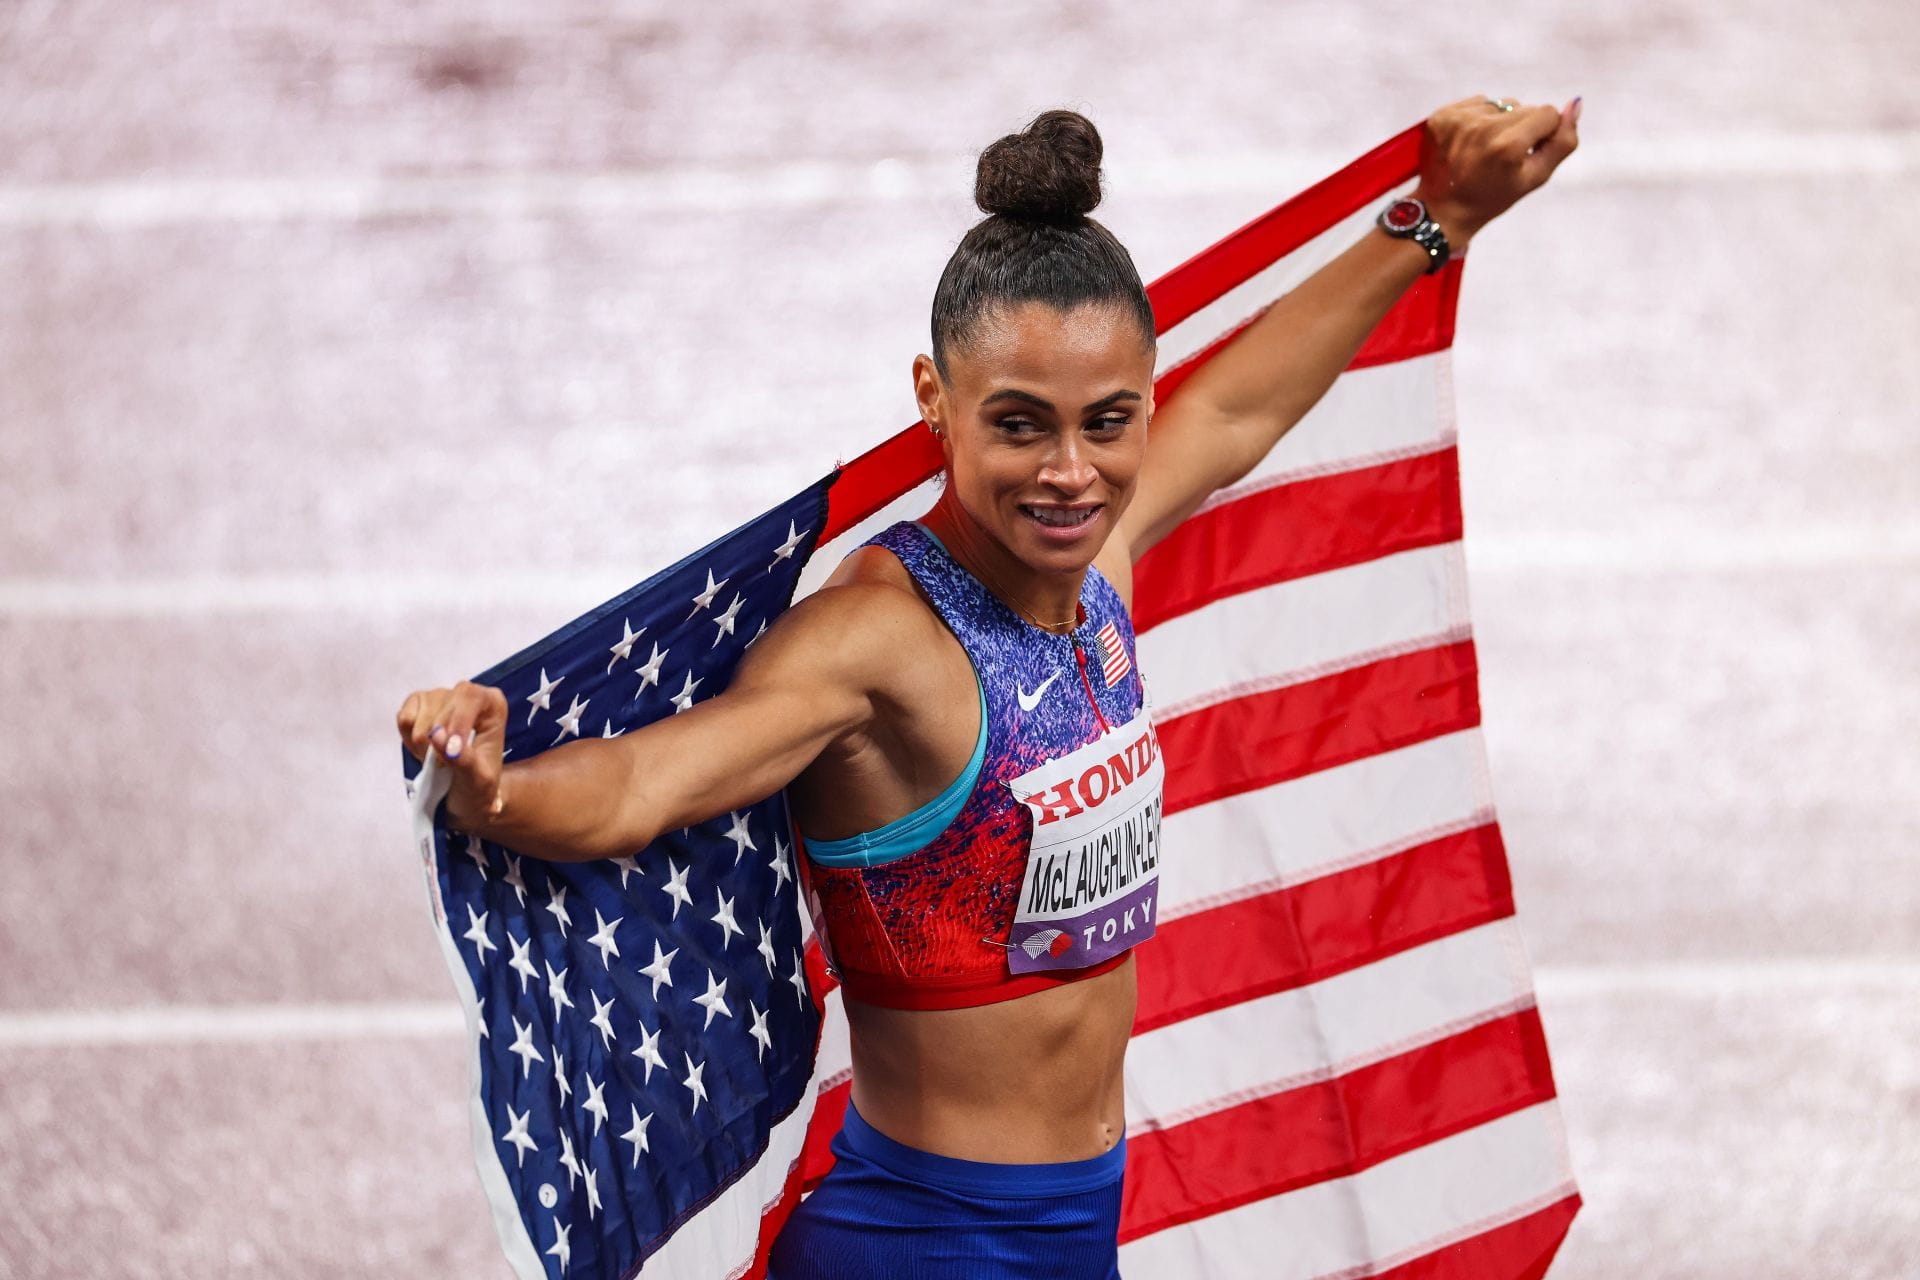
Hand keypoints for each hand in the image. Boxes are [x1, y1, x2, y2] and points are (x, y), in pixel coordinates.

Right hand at [396, 680, 509, 829]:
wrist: (464, 796)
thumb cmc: (478, 786)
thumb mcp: (478, 781)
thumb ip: (463, 759)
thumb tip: (436, 736)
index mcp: (492, 703)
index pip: (470, 697)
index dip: (457, 722)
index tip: (452, 752)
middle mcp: (467, 694)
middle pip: (441, 703)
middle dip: (437, 740)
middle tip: (446, 764)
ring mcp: (440, 697)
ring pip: (418, 715)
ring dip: (423, 745)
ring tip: (438, 758)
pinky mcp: (418, 705)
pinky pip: (404, 718)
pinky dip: (409, 741)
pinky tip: (425, 750)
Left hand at [1413, 94, 1581, 247]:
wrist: (1442, 210)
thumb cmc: (1493, 197)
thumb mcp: (1535, 177)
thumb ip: (1562, 142)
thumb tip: (1575, 103)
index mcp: (1508, 146)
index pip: (1547, 113)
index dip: (1542, 133)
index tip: (1524, 153)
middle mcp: (1482, 128)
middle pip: (1524, 107)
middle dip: (1521, 128)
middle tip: (1501, 156)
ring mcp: (1458, 121)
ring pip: (1501, 104)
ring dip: (1499, 122)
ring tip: (1484, 149)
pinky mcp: (1441, 116)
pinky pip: (1477, 103)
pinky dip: (1478, 118)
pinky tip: (1469, 142)